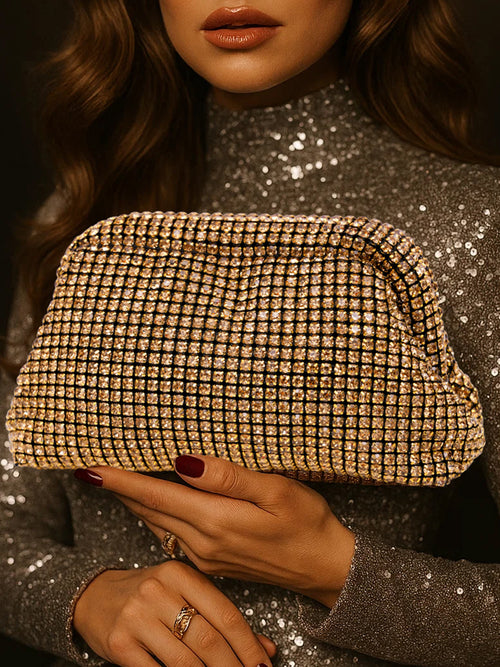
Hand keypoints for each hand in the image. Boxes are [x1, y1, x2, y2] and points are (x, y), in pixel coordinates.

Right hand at [73, 559, 275, 665]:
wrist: (94, 597)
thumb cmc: (150, 596)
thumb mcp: (184, 594)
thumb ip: (221, 617)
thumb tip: (266, 650)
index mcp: (180, 573)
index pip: (224, 613)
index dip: (248, 645)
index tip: (265, 665)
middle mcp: (157, 591)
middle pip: (207, 639)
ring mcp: (136, 617)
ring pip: (185, 661)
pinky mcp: (119, 644)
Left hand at [76, 456, 354, 606]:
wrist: (325, 568)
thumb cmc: (307, 523)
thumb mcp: (275, 491)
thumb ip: (227, 478)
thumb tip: (183, 461)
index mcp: (215, 521)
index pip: (154, 495)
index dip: (119, 479)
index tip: (89, 467)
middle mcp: (203, 543)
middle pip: (148, 510)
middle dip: (118, 488)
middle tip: (93, 466)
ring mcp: (206, 557)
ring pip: (157, 524)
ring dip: (133, 501)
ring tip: (114, 479)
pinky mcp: (213, 563)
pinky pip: (172, 535)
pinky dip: (155, 515)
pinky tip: (153, 503)